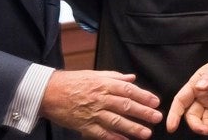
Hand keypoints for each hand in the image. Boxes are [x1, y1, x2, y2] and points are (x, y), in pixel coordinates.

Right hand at [40, 70, 160, 138]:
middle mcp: (100, 98)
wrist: (49, 92)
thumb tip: (132, 78)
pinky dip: (114, 137)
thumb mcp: (95, 74)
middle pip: (126, 106)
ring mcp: (92, 113)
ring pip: (116, 121)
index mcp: (104, 84)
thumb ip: (115, 77)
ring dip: (132, 128)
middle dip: (143, 113)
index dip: (144, 96)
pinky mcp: (84, 125)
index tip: (156, 102)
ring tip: (146, 133)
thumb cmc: (72, 82)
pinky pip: (101, 133)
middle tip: (157, 118)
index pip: (129, 90)